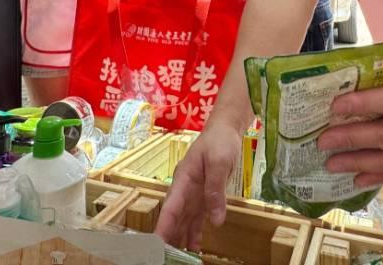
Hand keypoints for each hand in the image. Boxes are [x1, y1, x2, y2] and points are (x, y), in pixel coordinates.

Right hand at [155, 122, 241, 248]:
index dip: (163, 225)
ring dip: (181, 237)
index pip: (171, 206)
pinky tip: (194, 246)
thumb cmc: (219, 141)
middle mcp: (185, 188)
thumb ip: (215, 191)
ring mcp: (193, 192)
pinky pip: (197, 217)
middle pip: (175, 216)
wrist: (226, 129)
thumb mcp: (219, 162)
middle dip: (169, 236)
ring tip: (178, 257)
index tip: (156, 242)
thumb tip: (215, 221)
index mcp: (183, 178)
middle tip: (164, 256)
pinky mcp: (204, 194)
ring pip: (184, 219)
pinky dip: (195, 231)